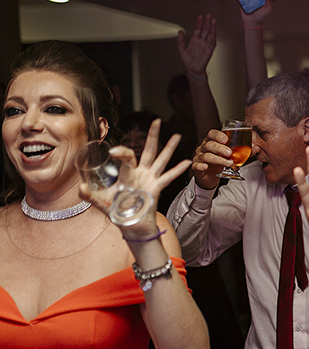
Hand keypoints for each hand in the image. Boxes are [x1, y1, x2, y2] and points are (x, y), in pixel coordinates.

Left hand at [79, 119, 190, 234]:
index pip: (128, 156)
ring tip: (178, 136)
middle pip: (149, 151)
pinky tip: (188, 162)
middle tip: (157, 121)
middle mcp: (140, 174)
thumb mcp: (102, 203)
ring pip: (162, 160)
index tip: (114, 151)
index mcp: (127, 174)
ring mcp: (151, 180)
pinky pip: (169, 177)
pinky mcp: (157, 189)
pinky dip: (179, 170)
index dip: (122, 151)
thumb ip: (91, 196)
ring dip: (169, 148)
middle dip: (153, 136)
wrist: (131, 227)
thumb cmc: (118, 213)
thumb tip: (81, 188)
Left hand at [177, 14, 216, 76]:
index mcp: (194, 40)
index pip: (198, 29)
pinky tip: (214, 31)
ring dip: (212, 28)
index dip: (199, 23)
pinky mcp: (209, 50)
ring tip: (213, 21)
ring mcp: (206, 45)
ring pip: (210, 34)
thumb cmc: (187, 61)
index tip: (200, 16)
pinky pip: (212, 42)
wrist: (192, 69)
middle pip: (205, 30)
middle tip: (209, 15)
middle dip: (207, 22)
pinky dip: (213, 36)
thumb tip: (180, 31)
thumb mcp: (181, 49)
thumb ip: (180, 40)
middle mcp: (201, 41)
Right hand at [191, 128, 232, 189]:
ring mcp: (199, 157)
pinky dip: (201, 166)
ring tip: (228, 163)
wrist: (210, 177)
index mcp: (210, 142)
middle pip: (209, 145)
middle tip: (230, 153)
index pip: (212, 134)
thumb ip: (235, 150)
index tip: (226, 139)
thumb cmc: (218, 163)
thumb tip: (251, 147)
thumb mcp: (226, 155)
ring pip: (206, 156)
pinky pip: (197, 166)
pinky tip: (206, 167)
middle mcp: (203, 148)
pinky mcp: (196, 167)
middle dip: (220, 148)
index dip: (218, 135)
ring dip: (218, 159)